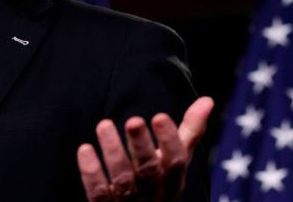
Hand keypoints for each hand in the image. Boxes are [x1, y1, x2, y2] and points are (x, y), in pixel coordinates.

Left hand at [76, 96, 213, 200]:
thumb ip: (190, 131)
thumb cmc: (158, 179)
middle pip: (149, 171)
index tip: (159, 116)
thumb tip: (207, 100)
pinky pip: (99, 193)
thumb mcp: (175, 159)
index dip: (169, 140)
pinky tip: (85, 149)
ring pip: (123, 181)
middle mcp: (154, 194)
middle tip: (133, 120)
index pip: (176, 162)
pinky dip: (91, 173)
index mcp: (173, 180)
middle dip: (141, 145)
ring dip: (113, 152)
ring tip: (103, 124)